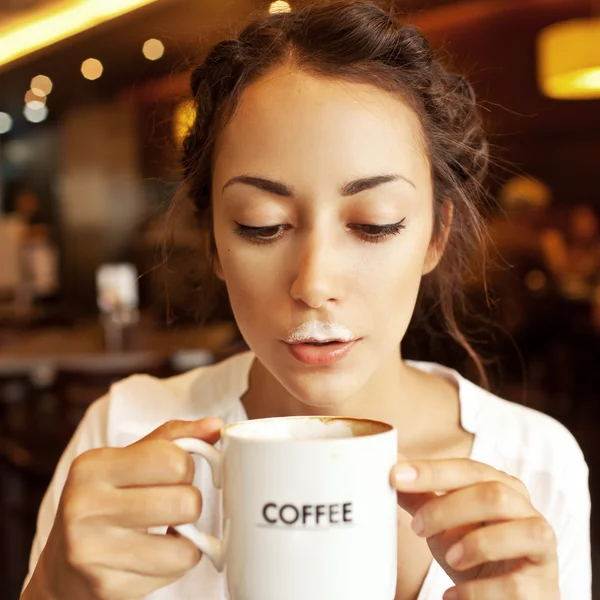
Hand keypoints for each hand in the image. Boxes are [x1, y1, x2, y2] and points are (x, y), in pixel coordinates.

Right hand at [28, 418, 222, 599]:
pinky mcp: (108, 586)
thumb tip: (216, 426)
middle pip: (185, 502)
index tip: (174, 474)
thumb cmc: (106, 500)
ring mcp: (93, 552)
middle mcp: (85, 507)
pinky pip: (175, 570)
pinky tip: (153, 554)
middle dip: (189, 502)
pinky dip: (175, 562)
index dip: (185, 466)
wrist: (62, 565)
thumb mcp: (128, 461)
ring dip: (187, 536)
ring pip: (186, 543)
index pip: (173, 459)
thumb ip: (173, 439)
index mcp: (93, 467)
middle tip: (171, 505)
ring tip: (164, 531)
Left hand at [391, 458, 558, 598]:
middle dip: (448, 509)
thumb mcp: (443, 522)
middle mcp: (525, 508)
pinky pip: (515, 585)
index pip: (468, 469)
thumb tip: (394, 463)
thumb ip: (421, 495)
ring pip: (520, 531)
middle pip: (493, 495)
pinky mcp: (542, 585)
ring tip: (450, 559)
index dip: (432, 471)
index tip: (395, 476)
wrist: (504, 598)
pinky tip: (454, 596)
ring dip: (476, 545)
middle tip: (418, 527)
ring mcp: (541, 545)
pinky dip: (477, 591)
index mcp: (500, 485)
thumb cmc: (472, 552)